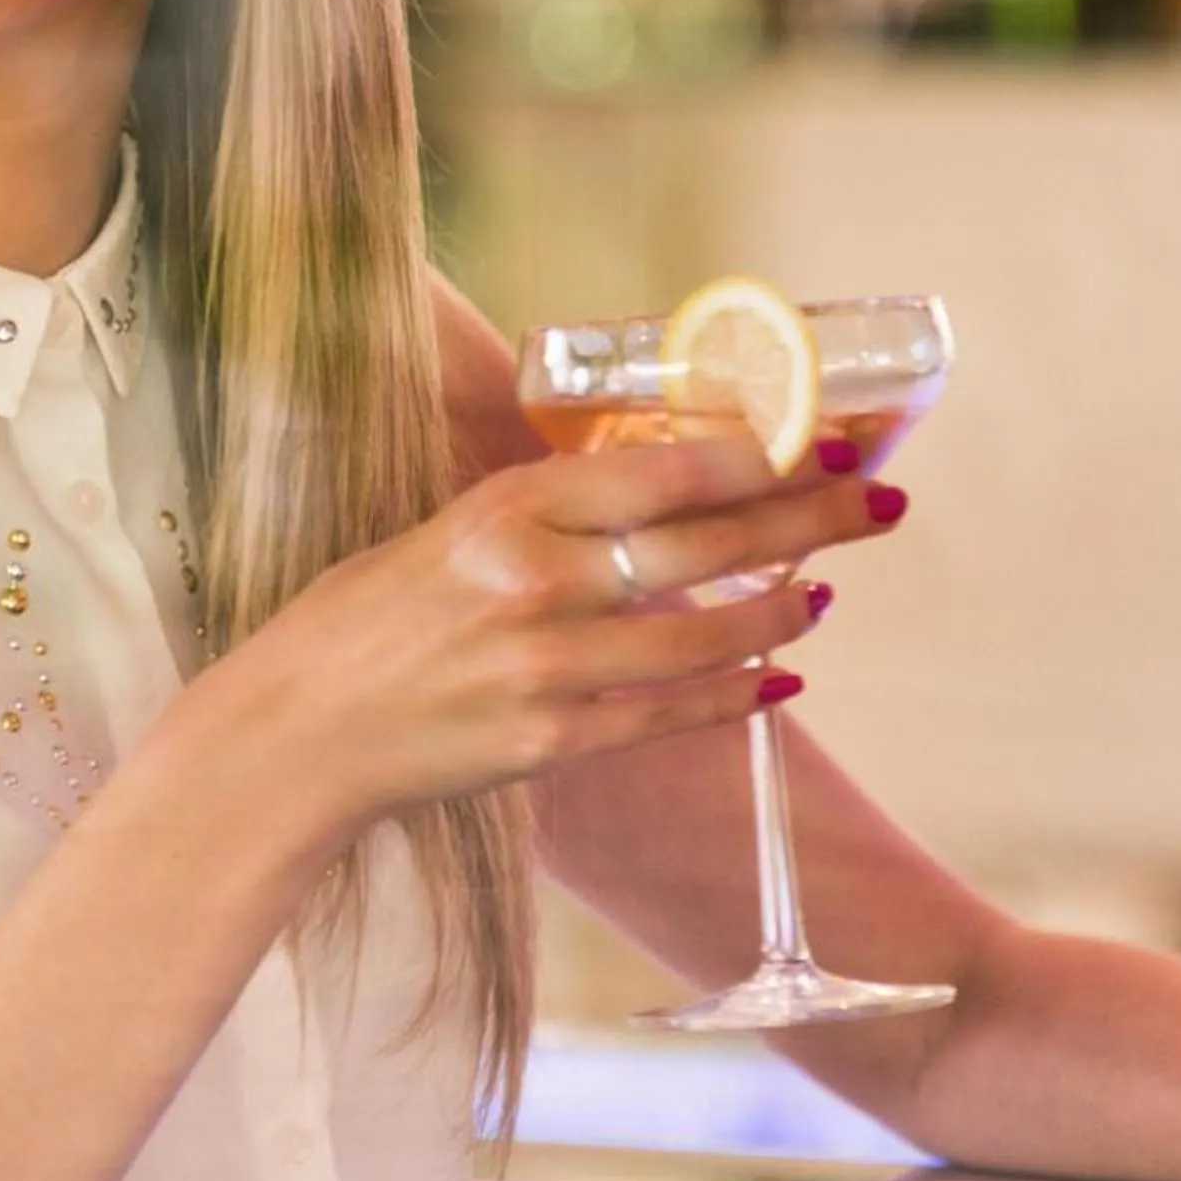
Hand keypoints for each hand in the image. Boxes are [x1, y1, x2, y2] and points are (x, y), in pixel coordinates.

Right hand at [196, 431, 899, 842]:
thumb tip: (661, 483)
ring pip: (706, 635)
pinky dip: (735, 694)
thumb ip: (546, 512)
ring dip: (784, 609)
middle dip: (810, 516)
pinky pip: (672, 715)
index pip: (663, 470)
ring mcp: (549, 669)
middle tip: (882, 499)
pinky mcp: (554, 742)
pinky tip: (782, 680)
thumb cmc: (367, 619)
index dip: (758, 454)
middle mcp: (535, 582)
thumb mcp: (447, 529)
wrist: (297, 735)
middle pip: (707, 542)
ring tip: (829, 589)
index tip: (820, 438)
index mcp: (505, 509)